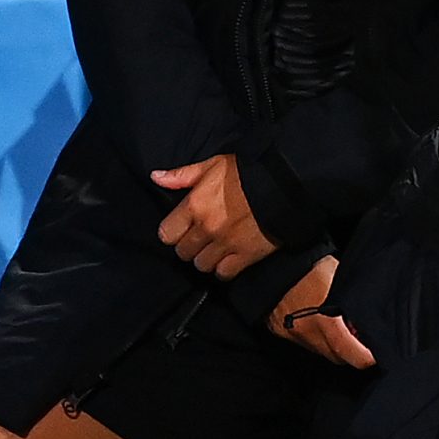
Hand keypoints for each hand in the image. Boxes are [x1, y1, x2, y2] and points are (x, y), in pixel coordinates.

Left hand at [150, 152, 277, 276]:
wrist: (283, 184)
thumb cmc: (246, 172)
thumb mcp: (212, 165)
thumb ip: (182, 175)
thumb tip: (155, 177)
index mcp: (194, 205)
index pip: (166, 234)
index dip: (172, 233)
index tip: (181, 229)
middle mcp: (206, 228)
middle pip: (183, 252)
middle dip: (188, 246)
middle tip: (199, 239)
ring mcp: (225, 244)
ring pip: (201, 265)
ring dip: (205, 259)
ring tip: (214, 249)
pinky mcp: (245, 255)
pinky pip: (224, 274)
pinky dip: (223, 269)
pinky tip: (228, 258)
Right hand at [266, 255, 376, 368]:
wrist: (273, 261)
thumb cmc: (308, 265)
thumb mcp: (341, 276)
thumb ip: (356, 298)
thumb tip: (372, 310)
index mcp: (326, 324)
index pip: (356, 357)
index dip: (370, 357)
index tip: (376, 352)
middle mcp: (308, 334)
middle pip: (339, 358)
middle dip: (352, 352)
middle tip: (361, 335)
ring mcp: (292, 334)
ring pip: (321, 351)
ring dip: (333, 344)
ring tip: (338, 324)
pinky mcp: (280, 330)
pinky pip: (305, 341)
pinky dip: (316, 336)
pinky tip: (318, 320)